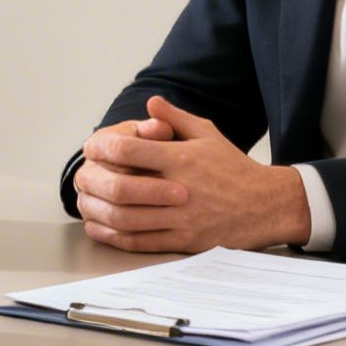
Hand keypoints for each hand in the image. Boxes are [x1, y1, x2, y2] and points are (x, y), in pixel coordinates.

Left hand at [73, 96, 309, 253]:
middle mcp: (178, 188)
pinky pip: (140, 242)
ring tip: (84, 204)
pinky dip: (114, 237)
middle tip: (80, 178)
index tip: (92, 146)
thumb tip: (150, 104)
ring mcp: (181, 218)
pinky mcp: (184, 241)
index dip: (103, 146)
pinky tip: (101, 229)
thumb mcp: (208, 134)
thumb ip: (176, 119)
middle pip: (121, 187)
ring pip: (126, 218)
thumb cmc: (234, 168)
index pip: (129, 149)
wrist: (266, 206)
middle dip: (93, 181)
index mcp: (180, 158)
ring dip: (98, 212)